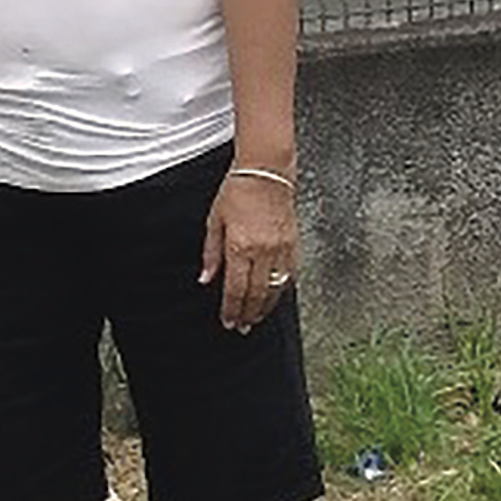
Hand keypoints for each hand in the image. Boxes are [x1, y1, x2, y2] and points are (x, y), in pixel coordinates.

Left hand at [200, 171, 298, 332]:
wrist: (266, 172)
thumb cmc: (236, 191)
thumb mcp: (214, 220)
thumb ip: (211, 253)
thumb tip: (206, 279)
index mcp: (240, 246)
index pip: (236, 288)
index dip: (231, 309)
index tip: (228, 321)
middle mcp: (263, 252)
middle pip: (256, 294)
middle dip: (248, 314)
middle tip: (242, 328)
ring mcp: (281, 250)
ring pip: (275, 289)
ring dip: (265, 308)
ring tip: (256, 319)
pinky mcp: (294, 245)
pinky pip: (289, 276)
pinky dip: (281, 291)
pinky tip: (274, 298)